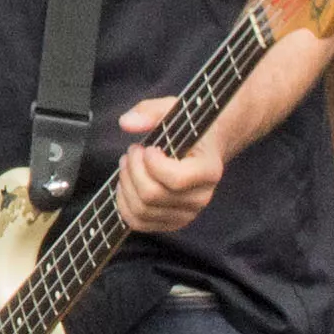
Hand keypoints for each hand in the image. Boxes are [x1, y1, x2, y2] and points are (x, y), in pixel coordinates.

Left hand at [111, 95, 219, 233]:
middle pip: (152, 195)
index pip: (175, 179)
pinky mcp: (171, 222)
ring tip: (129, 164)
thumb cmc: (187, 130)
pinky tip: (126, 183)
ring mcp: (187, 214)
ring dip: (126, 183)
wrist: (202, 149)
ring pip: (142, 210)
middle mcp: (201, 198)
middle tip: (133, 151)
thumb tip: (126, 123)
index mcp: (209, 170)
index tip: (148, 147)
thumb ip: (150, 111)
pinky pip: (138, 223)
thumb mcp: (172, 110)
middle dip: (132, 169)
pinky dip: (124, 203)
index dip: (152, 163)